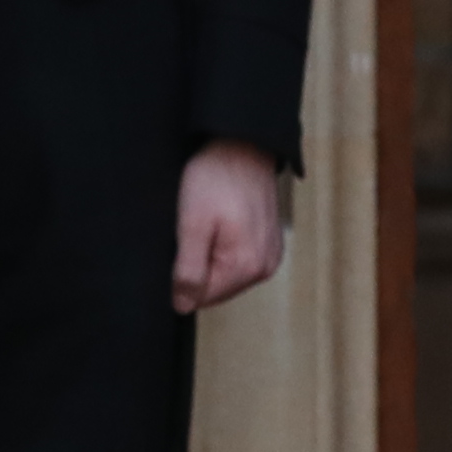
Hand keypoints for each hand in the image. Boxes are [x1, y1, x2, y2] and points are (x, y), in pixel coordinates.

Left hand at [171, 142, 288, 312]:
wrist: (243, 145)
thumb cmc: (215, 179)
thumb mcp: (192, 224)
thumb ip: (188, 271)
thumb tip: (182, 306)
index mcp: (246, 267)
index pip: (200, 298)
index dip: (181, 277)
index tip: (181, 243)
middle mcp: (265, 268)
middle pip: (216, 289)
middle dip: (198, 266)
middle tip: (194, 230)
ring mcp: (270, 256)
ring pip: (226, 276)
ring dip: (210, 257)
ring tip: (208, 223)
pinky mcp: (270, 244)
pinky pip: (239, 261)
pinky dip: (225, 248)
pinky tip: (221, 223)